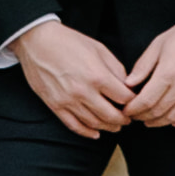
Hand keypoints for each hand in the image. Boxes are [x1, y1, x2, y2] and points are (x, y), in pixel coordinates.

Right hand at [11, 16, 135, 137]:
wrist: (38, 42)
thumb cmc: (69, 42)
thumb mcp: (99, 49)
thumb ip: (115, 68)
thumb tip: (127, 85)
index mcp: (97, 75)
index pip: (123, 98)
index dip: (133, 102)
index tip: (136, 103)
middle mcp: (84, 91)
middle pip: (111, 115)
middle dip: (123, 119)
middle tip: (129, 119)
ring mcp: (68, 101)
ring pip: (94, 123)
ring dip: (108, 127)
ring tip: (116, 126)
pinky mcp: (55, 106)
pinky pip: (74, 125)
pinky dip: (87, 132)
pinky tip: (96, 133)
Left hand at [123, 19, 174, 127]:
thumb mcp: (159, 44)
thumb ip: (143, 66)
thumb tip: (128, 84)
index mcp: (168, 72)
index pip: (146, 100)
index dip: (134, 109)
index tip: (127, 111)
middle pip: (158, 111)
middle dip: (143, 116)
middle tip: (136, 116)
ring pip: (174, 117)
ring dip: (159, 122)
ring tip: (150, 121)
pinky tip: (174, 121)